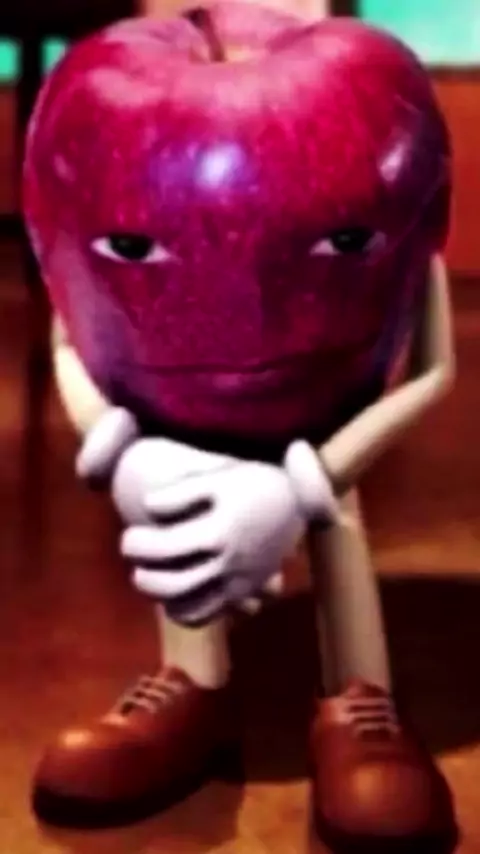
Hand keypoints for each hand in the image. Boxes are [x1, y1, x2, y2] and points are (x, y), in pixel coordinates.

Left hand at [120, 441, 337, 624]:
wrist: (302, 498)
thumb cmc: (256, 481)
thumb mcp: (219, 478)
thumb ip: (180, 493)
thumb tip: (145, 508)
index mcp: (217, 534)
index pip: (164, 549)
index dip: (137, 545)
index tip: (126, 537)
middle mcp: (228, 565)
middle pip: (173, 584)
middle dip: (144, 576)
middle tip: (132, 558)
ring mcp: (239, 582)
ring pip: (192, 607)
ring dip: (162, 598)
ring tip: (147, 577)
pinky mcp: (245, 591)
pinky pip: (212, 613)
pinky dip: (187, 612)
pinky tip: (174, 596)